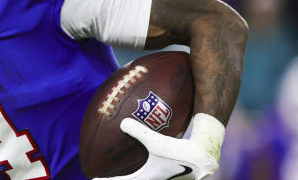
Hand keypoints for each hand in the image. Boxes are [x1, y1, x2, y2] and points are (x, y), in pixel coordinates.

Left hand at [94, 118, 218, 179]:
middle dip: (116, 178)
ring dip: (129, 173)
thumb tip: (122, 123)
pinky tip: (139, 152)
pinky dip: (139, 164)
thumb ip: (139, 133)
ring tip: (119, 166)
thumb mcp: (157, 142)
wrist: (204, 156)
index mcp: (147, 179)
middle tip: (101, 173)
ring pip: (139, 176)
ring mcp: (160, 177)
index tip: (93, 178)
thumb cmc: (181, 152)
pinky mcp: (166, 171)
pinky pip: (148, 169)